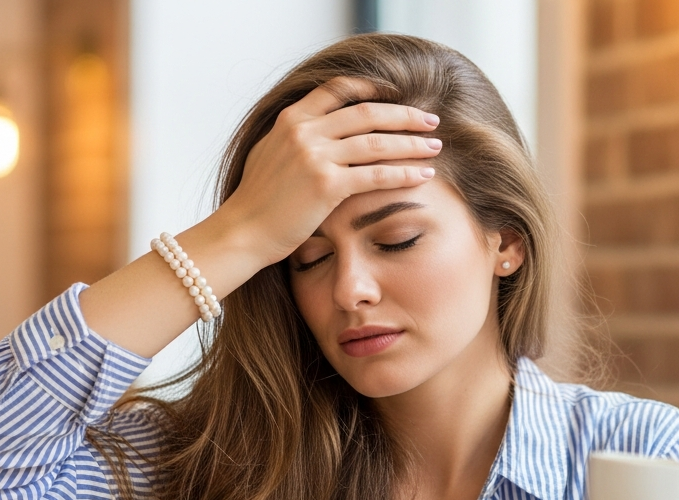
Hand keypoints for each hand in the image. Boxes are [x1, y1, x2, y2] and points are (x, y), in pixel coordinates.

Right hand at [215, 76, 443, 264]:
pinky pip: (376, 174)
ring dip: (412, 143)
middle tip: (431, 120)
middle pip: (367, 112)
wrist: (242, 231)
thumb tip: (318, 130)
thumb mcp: (270, 153)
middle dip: (405, 115)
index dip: (372, 88)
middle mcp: (304, 131)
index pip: (338, 89)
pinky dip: (404, 173)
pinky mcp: (326, 184)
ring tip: (436, 146)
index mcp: (291, 118)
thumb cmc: (257, 200)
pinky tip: (423, 175)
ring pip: (377, 142)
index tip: (397, 94)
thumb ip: (295, 137)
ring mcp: (315, 156)